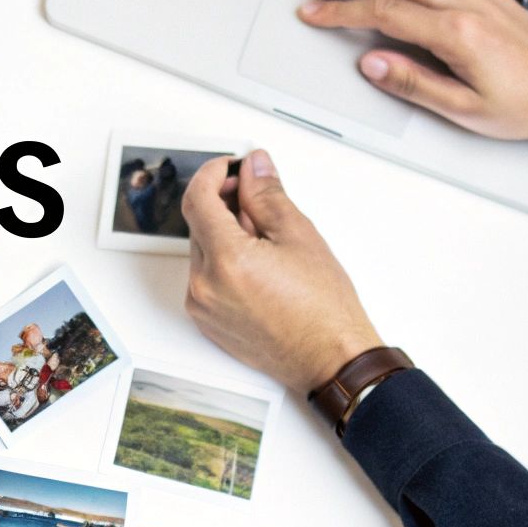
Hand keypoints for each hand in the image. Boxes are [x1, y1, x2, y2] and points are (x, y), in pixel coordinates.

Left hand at [182, 150, 381, 396]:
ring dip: (224, 233)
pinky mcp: (207, 322)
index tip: (230, 166)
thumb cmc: (323, 308)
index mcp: (226, 260)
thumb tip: (253, 166)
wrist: (330, 361)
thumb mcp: (299, 236)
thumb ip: (267, 195)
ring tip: (266, 238)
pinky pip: (205, 277)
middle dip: (223, 203)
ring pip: (202, 251)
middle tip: (256, 196)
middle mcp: (204, 285)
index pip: (197, 199)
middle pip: (198, 224)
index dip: (212, 174)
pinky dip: (223, 261)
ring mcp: (202, 307)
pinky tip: (256, 263)